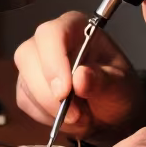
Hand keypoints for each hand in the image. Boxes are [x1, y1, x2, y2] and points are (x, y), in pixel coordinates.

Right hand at [14, 12, 145, 145]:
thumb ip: (102, 80)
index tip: (64, 92)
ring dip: (51, 108)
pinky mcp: (27, 86)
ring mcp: (35, 62)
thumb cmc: (117, 89)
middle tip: (75, 115)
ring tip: (81, 117)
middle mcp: (49, 40)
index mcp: (75, 27)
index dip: (53, 61)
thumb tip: (80, 77)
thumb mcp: (120, 85)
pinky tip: (68, 118)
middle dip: (48, 92)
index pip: (51, 34)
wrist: (112, 111)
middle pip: (28, 56)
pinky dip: (46, 116)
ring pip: (25, 82)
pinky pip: (26, 102)